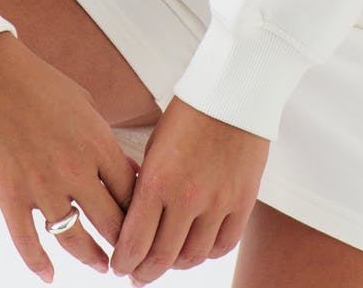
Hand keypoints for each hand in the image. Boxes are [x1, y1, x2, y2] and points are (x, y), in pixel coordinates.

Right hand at [0, 32, 139, 281]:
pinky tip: (48, 275)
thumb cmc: (39, 82)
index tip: (141, 222)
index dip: (140, 213)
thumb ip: (104, 139)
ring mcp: (42, 186)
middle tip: (126, 254)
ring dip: (91, 258)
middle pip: (111, 223)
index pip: (132, 194)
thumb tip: (125, 172)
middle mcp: (75, 169)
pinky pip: (27, 243)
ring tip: (100, 265)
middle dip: (122, 244)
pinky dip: (39, 264)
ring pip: (74, 240)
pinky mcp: (9, 196)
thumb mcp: (85, 103)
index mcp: (98, 143)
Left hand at [109, 95, 269, 282]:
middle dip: (144, 271)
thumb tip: (134, 222)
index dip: (124, 261)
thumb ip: (146, 186)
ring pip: (193, 257)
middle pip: (162, 258)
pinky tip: (196, 248)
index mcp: (158, 180)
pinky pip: (223, 245)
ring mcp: (218, 202)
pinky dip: (207, 253)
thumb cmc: (188, 114)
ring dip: (175, 265)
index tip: (119, 266)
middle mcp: (187, 197)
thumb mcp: (155, 147)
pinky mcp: (243, 202)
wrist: (233, 92)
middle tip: (137, 274)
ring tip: (166, 262)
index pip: (134, 241)